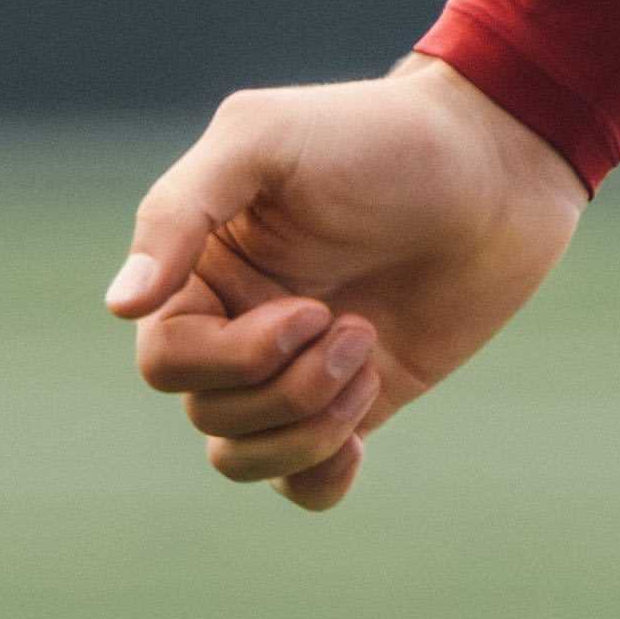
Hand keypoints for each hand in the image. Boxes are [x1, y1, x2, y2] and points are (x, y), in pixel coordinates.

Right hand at [101, 54, 586, 513]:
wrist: (499, 165)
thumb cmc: (379, 138)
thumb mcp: (263, 140)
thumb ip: (178, 212)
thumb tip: (119, 307)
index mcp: (204, 269)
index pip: (165, 359)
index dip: (228, 358)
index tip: (309, 310)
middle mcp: (241, 323)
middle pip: (208, 412)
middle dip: (282, 388)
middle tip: (354, 325)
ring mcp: (299, 367)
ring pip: (245, 455)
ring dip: (309, 428)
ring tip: (370, 359)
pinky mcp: (359, 398)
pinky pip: (303, 480)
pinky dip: (319, 479)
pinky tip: (359, 444)